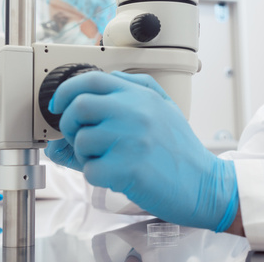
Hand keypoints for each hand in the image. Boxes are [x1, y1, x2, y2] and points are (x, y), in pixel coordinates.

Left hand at [45, 71, 238, 231]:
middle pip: (78, 107)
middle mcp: (136, 112)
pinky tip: (116, 175)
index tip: (58, 104)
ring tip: (107, 160)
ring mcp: (132, 139)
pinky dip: (96, 176)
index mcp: (141, 96)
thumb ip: (124, 98)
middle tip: (78, 137)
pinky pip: (90, 170)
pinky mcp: (129, 168)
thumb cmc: (179, 151)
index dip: (66, 90)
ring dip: (85, 155)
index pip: (92, 79)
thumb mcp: (161, 110)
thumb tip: (84, 102)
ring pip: (81, 141)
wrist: (205, 184)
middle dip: (69, 124)